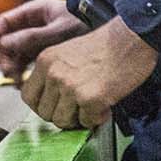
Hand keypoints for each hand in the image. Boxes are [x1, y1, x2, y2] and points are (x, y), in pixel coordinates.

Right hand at [0, 0, 83, 77]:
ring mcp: (39, 37)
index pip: (4, 23)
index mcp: (34, 11)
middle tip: (8, 73)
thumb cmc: (86, 24)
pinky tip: (25, 82)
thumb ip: (32, 37)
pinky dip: (24, 71)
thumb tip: (5, 44)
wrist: (105, 27)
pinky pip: (28, 61)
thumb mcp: (58, 31)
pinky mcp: (45, 51)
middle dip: (4, 58)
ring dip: (13, 67)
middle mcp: (34, 23)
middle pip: (8, 40)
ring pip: (16, 53)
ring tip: (17, 81)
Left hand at [23, 19, 158, 129]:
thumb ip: (54, 74)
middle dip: (62, 115)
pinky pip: (86, 122)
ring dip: (78, 118)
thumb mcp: (67, 52)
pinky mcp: (90, 99)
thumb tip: (50, 102)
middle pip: (44, 113)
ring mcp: (70, 87)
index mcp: (46, 60)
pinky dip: (97, 118)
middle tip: (78, 108)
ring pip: (62, 121)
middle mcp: (54, 74)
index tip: (54, 107)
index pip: (28, 96)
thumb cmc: (106, 45)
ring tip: (93, 105)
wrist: (132, 38)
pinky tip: (105, 104)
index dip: (42, 106)